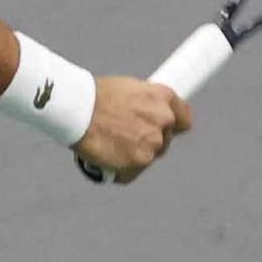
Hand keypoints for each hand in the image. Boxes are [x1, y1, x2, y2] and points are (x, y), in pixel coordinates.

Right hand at [73, 77, 191, 183]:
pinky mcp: (140, 161)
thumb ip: (143, 104)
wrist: (77, 108)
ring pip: (147, 157)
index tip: (163, 130)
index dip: (171, 126)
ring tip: (108, 145)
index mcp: (162, 97)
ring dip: (131, 156)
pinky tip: (104, 158)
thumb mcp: (126, 88)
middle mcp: (164, 119)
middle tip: (122, 136)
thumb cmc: (93, 96)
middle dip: (145, 141)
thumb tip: (142, 115)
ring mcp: (153, 142)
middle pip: (164, 141)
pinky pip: (131, 173)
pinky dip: (119, 170)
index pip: (183, 119)